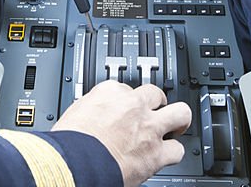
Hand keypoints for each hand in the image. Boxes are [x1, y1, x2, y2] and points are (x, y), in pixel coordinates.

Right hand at [52, 80, 191, 186]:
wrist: (74, 163)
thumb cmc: (70, 142)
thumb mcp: (76, 112)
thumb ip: (92, 109)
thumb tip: (94, 115)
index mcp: (110, 92)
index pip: (126, 88)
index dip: (127, 101)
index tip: (126, 108)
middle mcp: (133, 105)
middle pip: (156, 93)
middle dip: (158, 102)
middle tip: (156, 112)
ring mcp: (148, 128)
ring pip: (180, 113)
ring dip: (178, 121)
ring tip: (175, 128)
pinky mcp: (156, 153)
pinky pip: (177, 151)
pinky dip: (174, 153)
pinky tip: (168, 155)